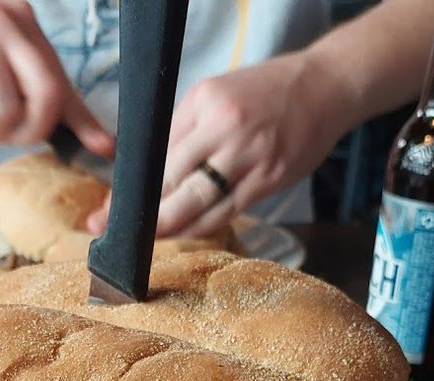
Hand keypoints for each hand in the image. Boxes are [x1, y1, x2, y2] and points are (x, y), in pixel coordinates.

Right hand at [0, 0, 113, 153]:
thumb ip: (34, 76)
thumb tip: (92, 133)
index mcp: (21, 19)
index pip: (61, 78)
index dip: (84, 120)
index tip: (105, 147)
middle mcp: (0, 23)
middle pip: (43, 97)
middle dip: (30, 130)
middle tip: (8, 132)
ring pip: (2, 111)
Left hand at [89, 52, 349, 237]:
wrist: (325, 87)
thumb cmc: (267, 94)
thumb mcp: (219, 95)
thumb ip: (187, 130)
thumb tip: (149, 175)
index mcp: (203, 101)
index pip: (155, 152)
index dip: (129, 187)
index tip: (108, 209)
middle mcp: (223, 126)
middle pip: (169, 179)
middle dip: (139, 212)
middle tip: (115, 231)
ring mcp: (247, 153)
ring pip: (195, 201)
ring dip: (168, 226)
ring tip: (149, 238)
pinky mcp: (268, 177)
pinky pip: (225, 211)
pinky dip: (200, 227)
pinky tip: (184, 234)